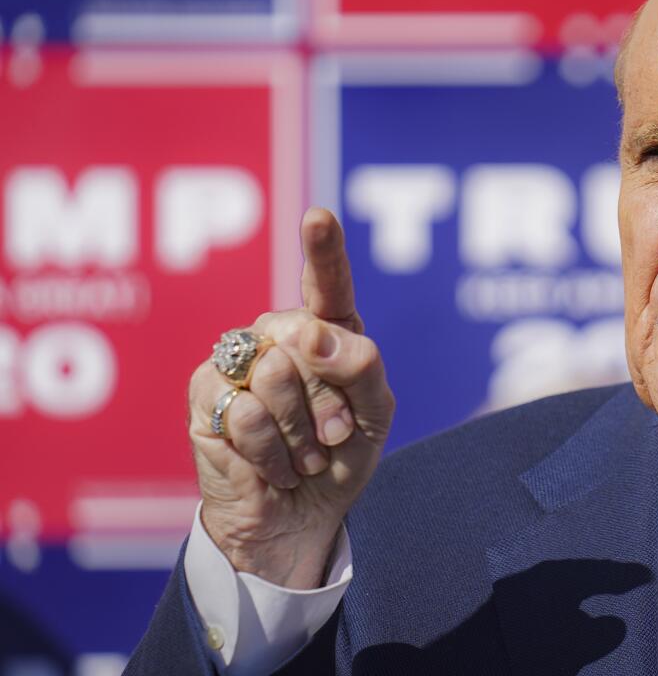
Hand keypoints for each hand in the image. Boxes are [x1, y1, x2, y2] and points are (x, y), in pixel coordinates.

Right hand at [187, 208, 395, 587]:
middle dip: (331, 401)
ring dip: (301, 430)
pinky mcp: (204, 395)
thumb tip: (311, 332)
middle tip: (332, 437)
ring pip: (276, 374)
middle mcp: (280, 336)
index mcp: (330, 330)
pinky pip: (245, 411)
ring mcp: (238, 361)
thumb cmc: (342, 456)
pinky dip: (271, 450)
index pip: (327, 285)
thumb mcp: (374, 416)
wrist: (300, 517)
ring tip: (303, 451)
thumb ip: (360, 367)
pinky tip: (273, 464)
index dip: (322, 250)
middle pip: (309, 340)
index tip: (318, 217)